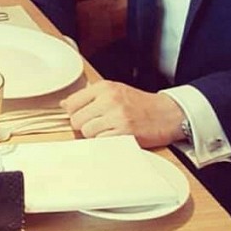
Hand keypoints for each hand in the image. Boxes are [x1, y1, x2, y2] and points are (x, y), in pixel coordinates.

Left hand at [61, 80, 184, 148]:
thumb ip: (90, 96)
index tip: (82, 117)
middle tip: (99, 126)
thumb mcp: (115, 91)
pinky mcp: (124, 133)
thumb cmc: (140, 104)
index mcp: (105, 87)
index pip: (71, 103)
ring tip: (109, 131)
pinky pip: (100, 143)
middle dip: (84, 127)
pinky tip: (115, 138)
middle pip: (76, 120)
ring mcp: (116, 117)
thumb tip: (64, 104)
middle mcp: (109, 99)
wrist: (166, 113)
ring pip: (87, 133)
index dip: (75, 113)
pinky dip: (105, 144)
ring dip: (94, 137)